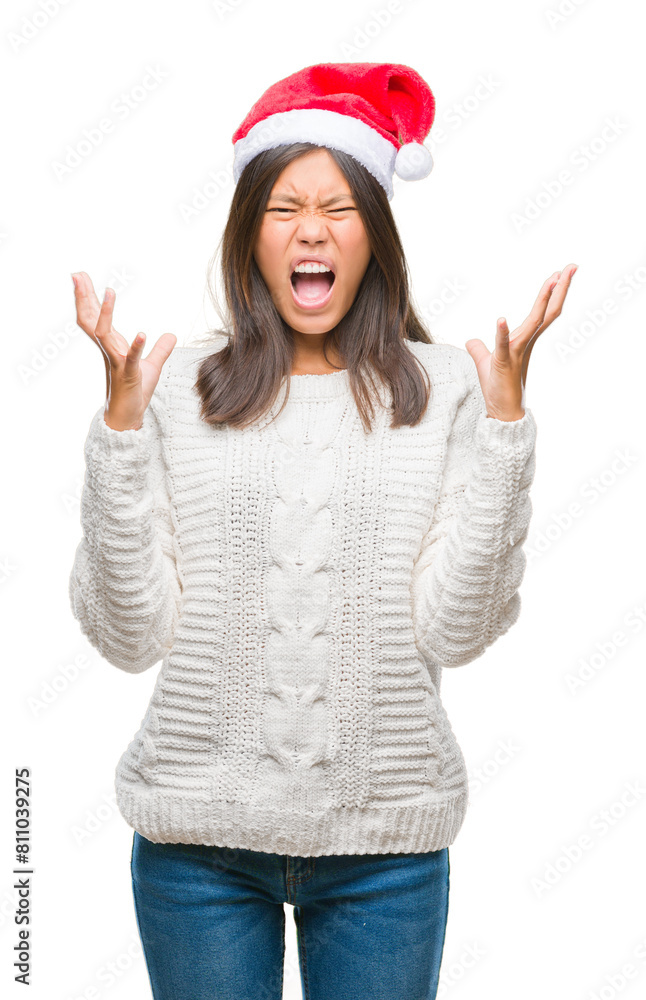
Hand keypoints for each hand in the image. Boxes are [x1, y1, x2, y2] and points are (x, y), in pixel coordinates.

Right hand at [72, 271, 176, 429]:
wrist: (130, 417)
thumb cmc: (136, 391)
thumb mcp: (152, 366)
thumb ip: (160, 349)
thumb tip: (171, 335)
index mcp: (112, 345)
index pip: (95, 317)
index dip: (88, 297)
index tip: (80, 277)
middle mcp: (109, 350)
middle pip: (90, 320)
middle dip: (84, 297)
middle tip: (77, 275)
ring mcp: (117, 362)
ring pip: (103, 334)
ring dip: (105, 313)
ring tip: (109, 291)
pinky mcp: (129, 375)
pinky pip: (131, 359)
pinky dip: (136, 347)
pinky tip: (143, 334)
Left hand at [464, 263, 577, 420]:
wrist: (502, 412)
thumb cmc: (498, 388)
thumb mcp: (486, 363)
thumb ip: (480, 349)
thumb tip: (471, 340)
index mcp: (524, 339)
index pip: (542, 311)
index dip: (553, 292)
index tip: (562, 272)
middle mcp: (526, 343)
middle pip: (547, 311)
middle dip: (560, 288)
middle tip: (572, 266)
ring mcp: (517, 352)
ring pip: (534, 322)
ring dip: (543, 300)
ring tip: (553, 279)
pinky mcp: (504, 363)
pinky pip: (503, 346)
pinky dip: (502, 333)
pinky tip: (501, 319)